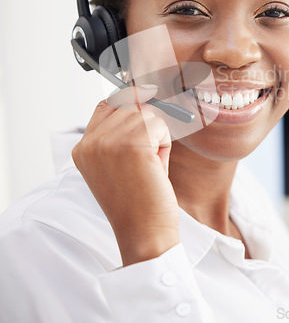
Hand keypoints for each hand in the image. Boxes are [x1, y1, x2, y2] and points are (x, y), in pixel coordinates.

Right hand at [72, 85, 179, 265]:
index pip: (106, 105)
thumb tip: (141, 96)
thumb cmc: (137, 201)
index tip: (145, 100)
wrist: (144, 233)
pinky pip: (159, 125)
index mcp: (83, 148)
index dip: (129, 101)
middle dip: (146, 126)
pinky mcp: (133, 145)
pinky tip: (157, 167)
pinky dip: (165, 144)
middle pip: (130, 106)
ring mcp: (109, 142)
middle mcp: (91, 143)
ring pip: (147, 115)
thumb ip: (120, 133)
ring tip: (150, 166)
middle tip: (147, 158)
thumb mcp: (117, 164)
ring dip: (157, 137)